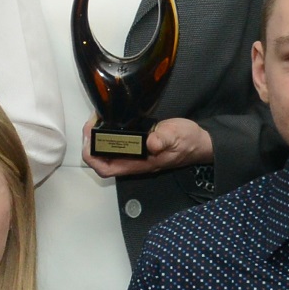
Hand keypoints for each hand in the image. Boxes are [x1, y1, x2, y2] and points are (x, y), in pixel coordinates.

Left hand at [84, 116, 212, 179]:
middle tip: (90, 125)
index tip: (89, 138)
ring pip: (108, 151)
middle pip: (102, 160)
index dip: (93, 157)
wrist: (200, 141)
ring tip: (95, 120)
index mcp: (139, 164)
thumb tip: (151, 143)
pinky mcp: (139, 144)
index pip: (107, 168)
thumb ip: (164, 140)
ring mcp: (135, 154)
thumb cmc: (188, 141)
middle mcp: (134, 161)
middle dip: (91, 144)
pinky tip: (107, 120)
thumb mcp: (177, 137)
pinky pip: (117, 143)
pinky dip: (108, 133)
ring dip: (98, 138)